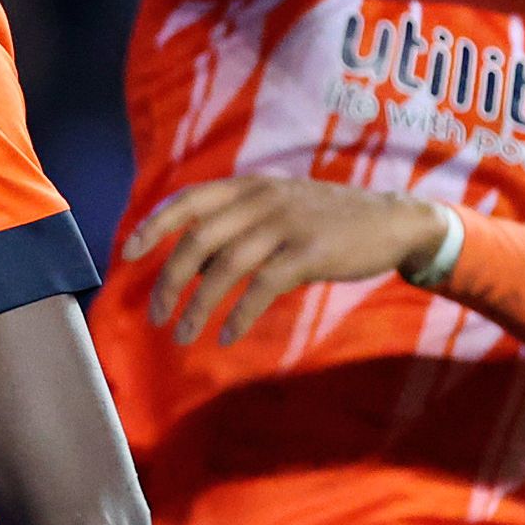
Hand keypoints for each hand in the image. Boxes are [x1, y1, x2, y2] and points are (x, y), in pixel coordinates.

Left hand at [124, 175, 447, 344]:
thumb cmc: (327, 220)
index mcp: (250, 187)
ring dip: (198, 305)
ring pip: (226, 266)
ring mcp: (287, 224)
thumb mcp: (278, 210)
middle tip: (156, 316)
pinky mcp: (311, 252)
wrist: (394, 220)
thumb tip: (189, 268)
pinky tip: (226, 336)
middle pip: (199, 240)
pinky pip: (263, 286)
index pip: (189, 200)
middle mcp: (262, 200)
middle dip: (169, 280)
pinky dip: (239, 315)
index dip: (156, 225)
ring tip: (182, 335)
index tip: (130, 253)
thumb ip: (236, 229)